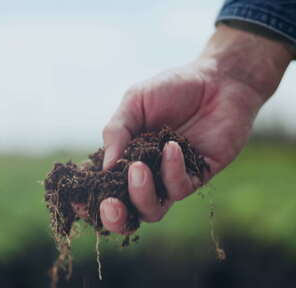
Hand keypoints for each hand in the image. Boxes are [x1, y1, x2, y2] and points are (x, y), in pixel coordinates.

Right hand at [98, 25, 293, 233]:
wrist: (218, 78)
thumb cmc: (173, 87)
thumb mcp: (135, 101)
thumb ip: (116, 131)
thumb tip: (104, 168)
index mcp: (125, 157)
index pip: (104, 188)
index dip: (89, 200)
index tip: (77, 201)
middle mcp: (147, 173)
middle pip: (127, 212)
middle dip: (114, 217)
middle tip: (110, 205)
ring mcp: (172, 177)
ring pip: (152, 210)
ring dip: (141, 195)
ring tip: (138, 168)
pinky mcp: (199, 176)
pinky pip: (180, 188)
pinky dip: (172, 170)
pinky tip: (172, 146)